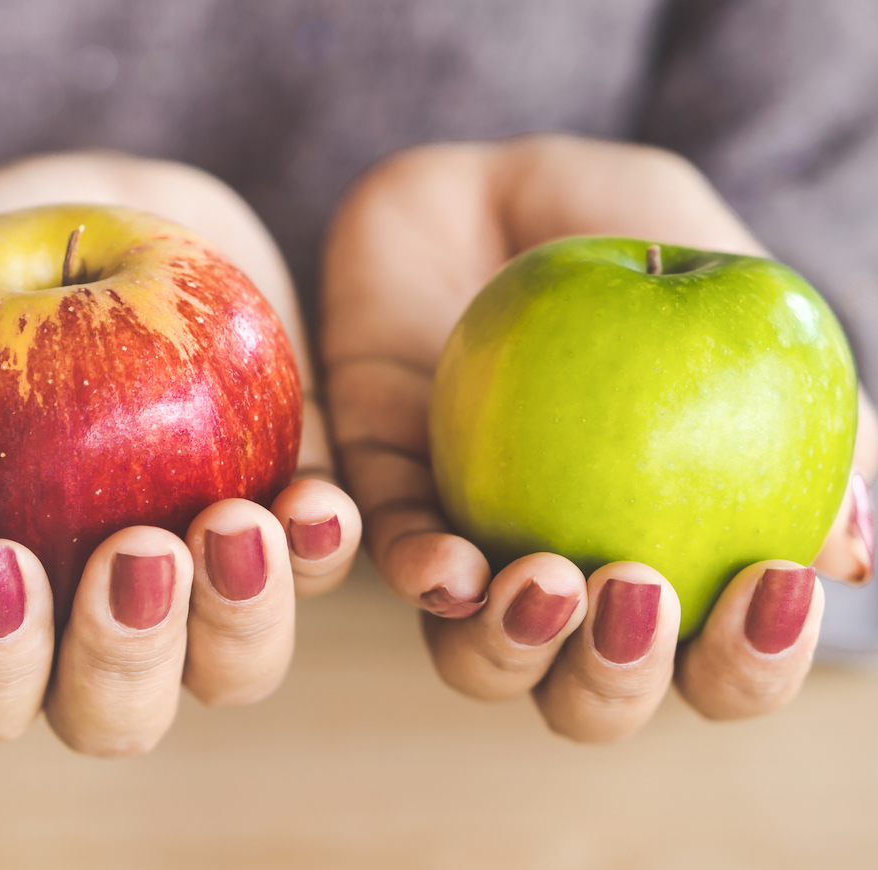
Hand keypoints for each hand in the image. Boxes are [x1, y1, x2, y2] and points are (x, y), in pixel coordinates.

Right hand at [0, 152, 360, 754]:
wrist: (100, 209)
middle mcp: (101, 619)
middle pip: (114, 713)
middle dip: (124, 656)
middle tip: (134, 550)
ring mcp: (206, 582)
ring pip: (232, 667)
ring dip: (240, 618)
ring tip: (234, 522)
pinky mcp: (288, 523)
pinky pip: (321, 567)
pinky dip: (324, 547)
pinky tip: (317, 503)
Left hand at [321, 133, 876, 741]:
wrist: (485, 185)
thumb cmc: (620, 238)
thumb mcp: (732, 294)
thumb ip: (803, 402)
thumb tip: (856, 549)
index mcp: (659, 549)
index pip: (717, 658)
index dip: (754, 661)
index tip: (778, 582)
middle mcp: (562, 570)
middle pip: (591, 695)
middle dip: (622, 680)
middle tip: (645, 594)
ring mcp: (467, 540)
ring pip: (478, 658)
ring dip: (515, 647)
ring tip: (554, 580)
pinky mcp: (381, 491)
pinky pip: (387, 555)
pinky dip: (418, 573)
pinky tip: (450, 568)